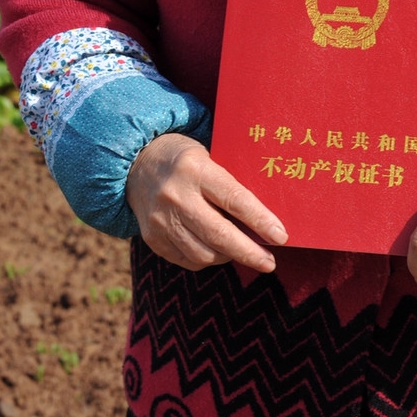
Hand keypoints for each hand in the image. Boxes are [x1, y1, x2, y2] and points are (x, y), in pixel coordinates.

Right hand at [125, 133, 287, 272]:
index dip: (260, 220)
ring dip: (229, 257)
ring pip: (203, 254)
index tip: (280, 236)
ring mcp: (161, 220)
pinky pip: (187, 260)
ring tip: (243, 252)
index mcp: (195, 168)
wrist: (136, 164)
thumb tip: (264, 218)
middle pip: (219, 234)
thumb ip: (230, 182)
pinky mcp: (152, 238)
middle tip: (269, 262)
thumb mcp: (209, 155)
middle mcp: (176, 196)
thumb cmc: (185, 158)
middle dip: (249, 252)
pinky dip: (207, 259)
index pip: (234, 199)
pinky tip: (218, 251)